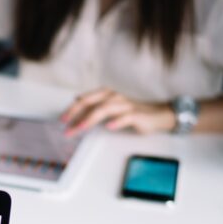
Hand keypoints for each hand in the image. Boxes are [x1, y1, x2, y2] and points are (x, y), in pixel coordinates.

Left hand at [61, 88, 176, 135]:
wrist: (160, 114)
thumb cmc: (135, 111)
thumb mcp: (113, 107)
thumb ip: (96, 104)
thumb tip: (77, 100)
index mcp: (108, 94)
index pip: (87, 99)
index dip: (73, 109)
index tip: (62, 119)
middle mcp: (115, 96)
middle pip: (92, 103)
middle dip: (77, 114)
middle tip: (66, 126)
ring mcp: (127, 104)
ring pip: (106, 109)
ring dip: (91, 119)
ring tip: (80, 129)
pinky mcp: (138, 114)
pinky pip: (126, 116)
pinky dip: (117, 121)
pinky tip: (109, 127)